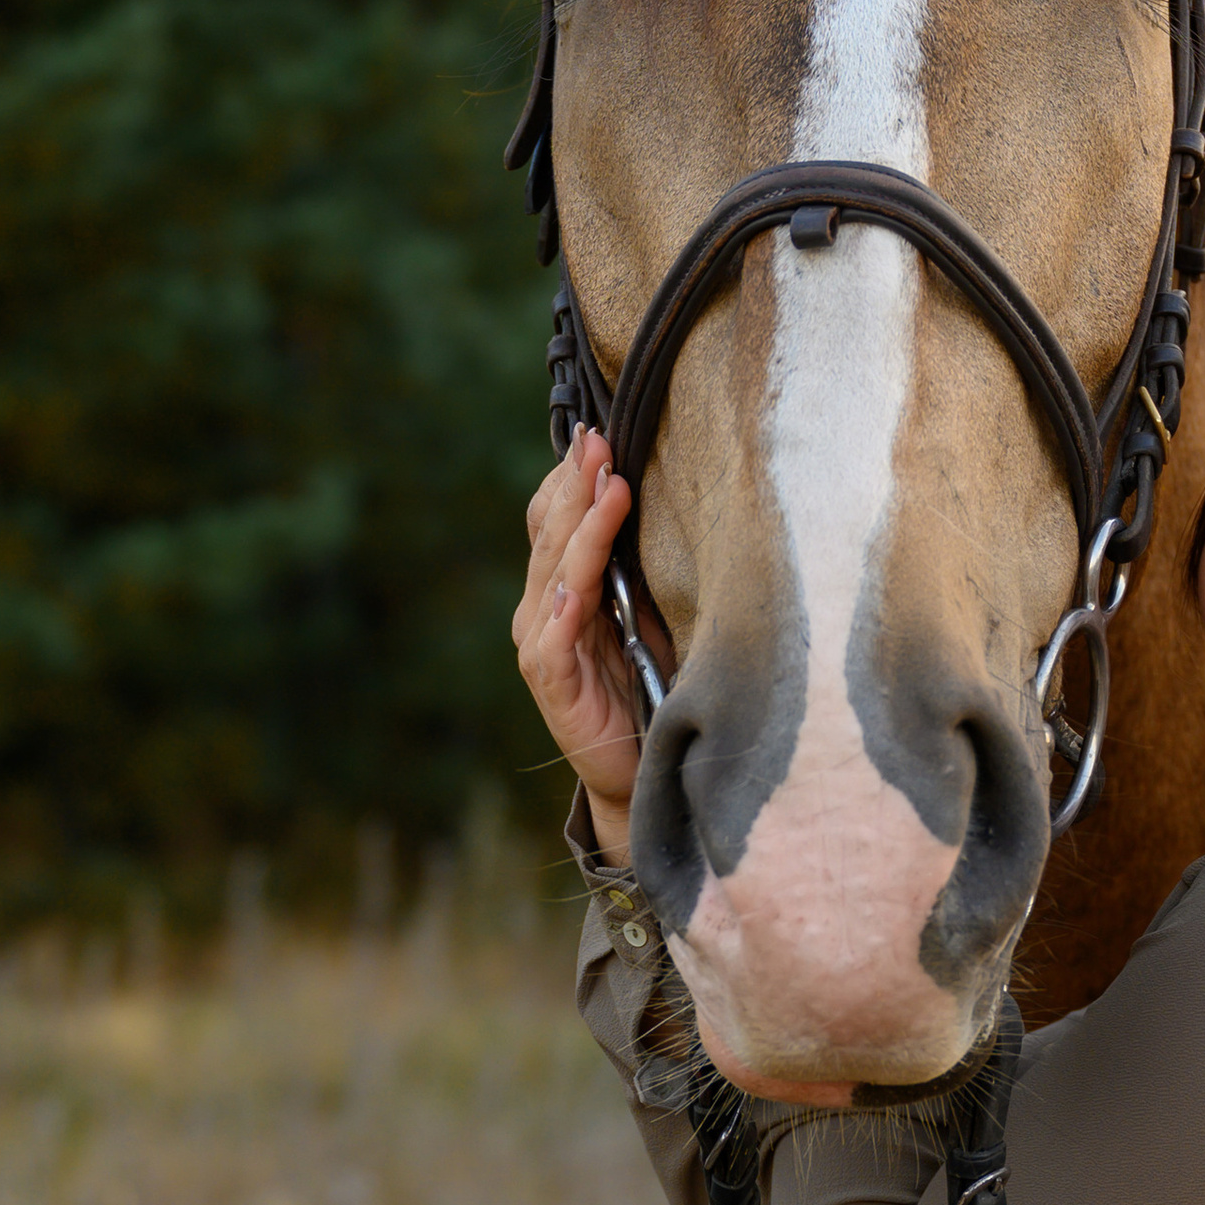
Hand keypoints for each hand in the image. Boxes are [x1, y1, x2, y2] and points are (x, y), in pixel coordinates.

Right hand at [514, 430, 642, 853]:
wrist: (635, 771)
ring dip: (580, 525)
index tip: (599, 433)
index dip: (572, 478)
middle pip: (553, 533)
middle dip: (575, 483)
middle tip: (598, 439)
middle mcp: (542, 609)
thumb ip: (640, 569)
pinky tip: (582, 575)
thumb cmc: (644, 687)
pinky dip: (569, 599)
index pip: (555, 519)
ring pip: (556, 570)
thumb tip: (663, 502)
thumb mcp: (646, 615)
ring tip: (605, 482)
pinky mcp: (551, 681)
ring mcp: (541, 643)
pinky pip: (557, 632)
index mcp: (563, 588)